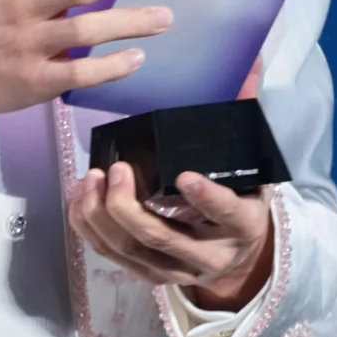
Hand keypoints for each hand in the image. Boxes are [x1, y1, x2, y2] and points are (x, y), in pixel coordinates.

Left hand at [65, 50, 273, 306]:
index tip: (185, 176)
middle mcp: (211, 254)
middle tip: (118, 168)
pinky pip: (113, 255)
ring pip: (132, 250)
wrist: (238, 254)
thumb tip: (249, 62)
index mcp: (243, 224)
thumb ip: (245, 115)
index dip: (208, 199)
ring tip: (93, 179)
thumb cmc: (241, 195)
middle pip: (163, 239)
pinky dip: (91, 227)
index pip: (228, 213)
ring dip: (105, 216)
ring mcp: (176, 268)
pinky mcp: (149, 273)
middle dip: (131, 207)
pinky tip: (82, 197)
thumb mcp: (254, 164)